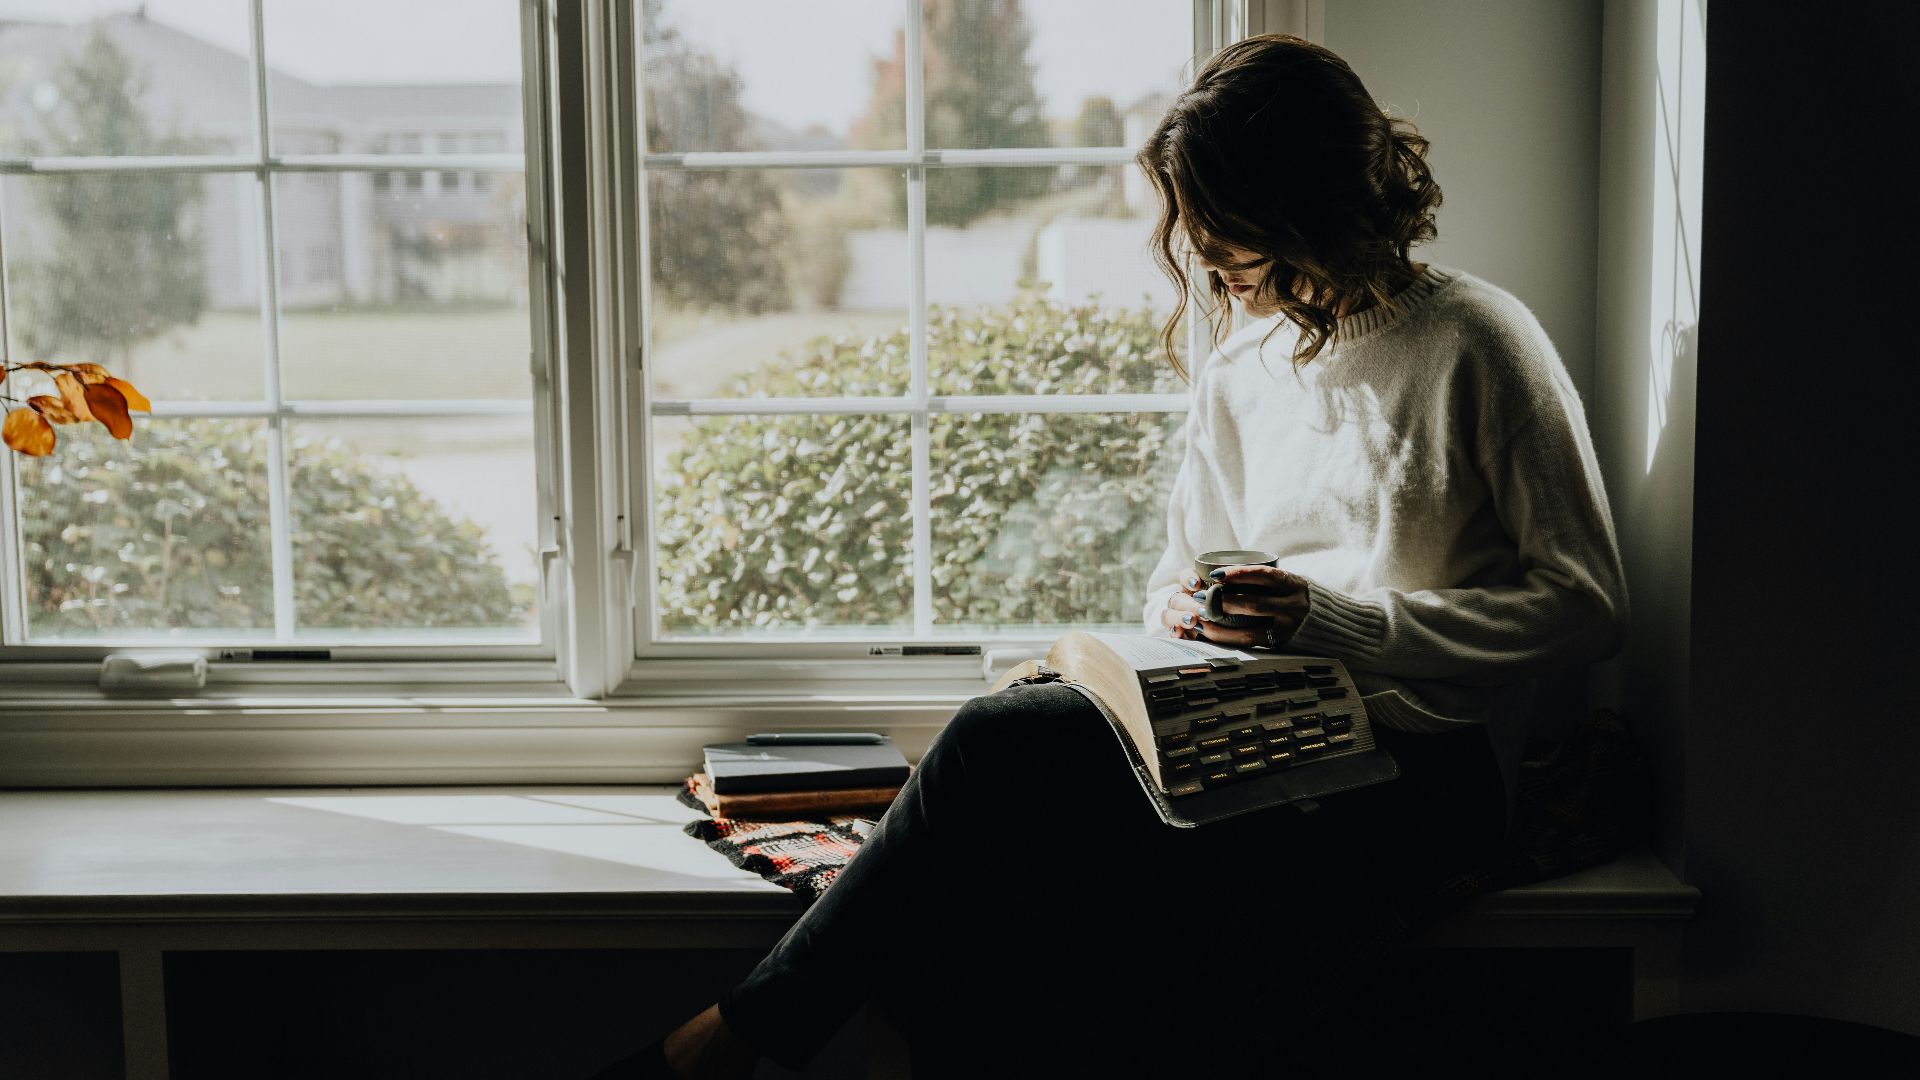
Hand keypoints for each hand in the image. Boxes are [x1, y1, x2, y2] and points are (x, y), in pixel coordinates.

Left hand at [1159, 564, 1309, 648]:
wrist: (1328, 621)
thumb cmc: (1294, 595)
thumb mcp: (1287, 581)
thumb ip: (1262, 577)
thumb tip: (1218, 572)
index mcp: (1294, 584)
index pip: (1265, 576)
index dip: (1239, 574)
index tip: (1215, 574)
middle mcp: (1293, 606)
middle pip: (1254, 604)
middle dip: (1223, 601)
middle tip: (1199, 596)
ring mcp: (1288, 628)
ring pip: (1249, 629)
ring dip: (1220, 624)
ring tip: (1199, 617)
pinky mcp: (1280, 644)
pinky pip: (1250, 642)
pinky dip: (1227, 638)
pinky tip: (1210, 633)